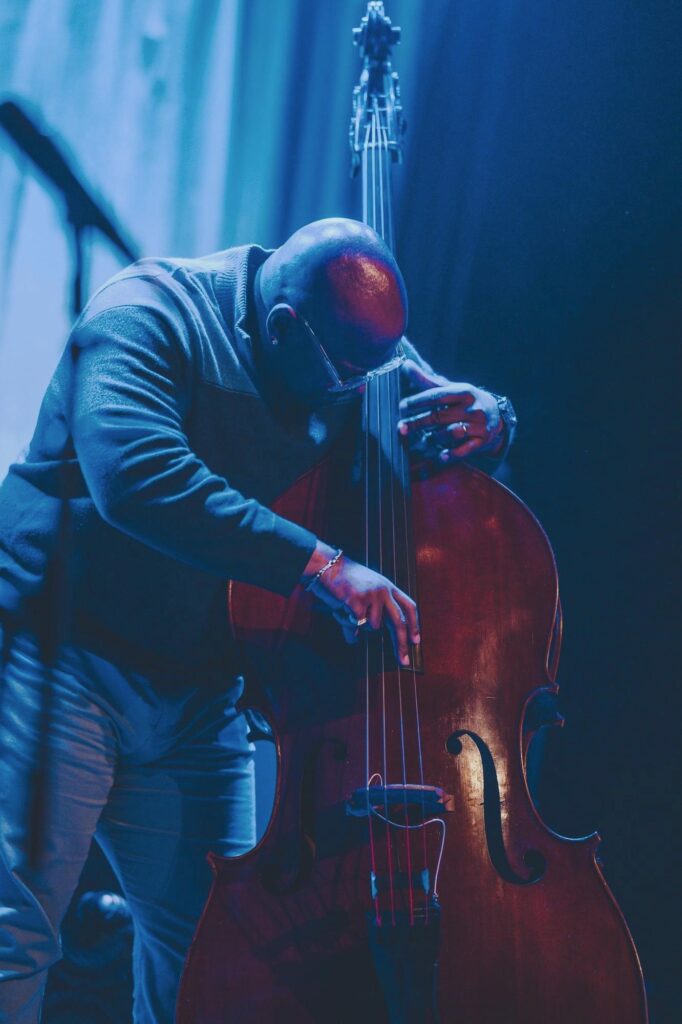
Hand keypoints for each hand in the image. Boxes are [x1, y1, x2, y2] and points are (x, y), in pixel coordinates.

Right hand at [303, 546, 419, 665]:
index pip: (409, 606)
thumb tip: (354, 638)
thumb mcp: (362, 592)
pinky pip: (356, 624)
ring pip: (373, 626)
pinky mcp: (358, 601)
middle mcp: (383, 590)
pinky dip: (346, 621)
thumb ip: (365, 614)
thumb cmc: (342, 580)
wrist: (326, 565)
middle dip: (402, 644)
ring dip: (359, 625)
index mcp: (388, 587)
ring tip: (347, 611)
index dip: (414, 625)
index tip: (416, 641)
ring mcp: (372, 595)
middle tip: (403, 660)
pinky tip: (340, 610)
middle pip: (399, 622)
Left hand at [398, 360, 503, 461]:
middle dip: (418, 422)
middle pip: (439, 416)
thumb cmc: (466, 401)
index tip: (401, 406)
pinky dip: (452, 453)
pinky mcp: (482, 440)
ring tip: (425, 440)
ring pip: (451, 433)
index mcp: (463, 392)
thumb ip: (427, 380)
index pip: (437, 395)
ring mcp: (478, 425)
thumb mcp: (451, 389)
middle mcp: (471, 407)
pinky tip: (441, 456)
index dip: (418, 401)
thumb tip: (405, 365)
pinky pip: (465, 449)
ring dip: (434, 438)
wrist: (498, 417)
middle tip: (401, 427)